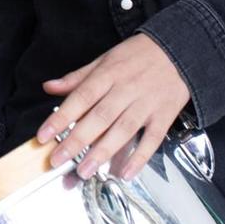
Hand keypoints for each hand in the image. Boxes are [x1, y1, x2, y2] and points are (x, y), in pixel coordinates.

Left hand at [39, 32, 190, 180]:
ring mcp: (146, 104)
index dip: (61, 117)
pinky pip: (152, 139)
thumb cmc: (140, 55)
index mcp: (108, 74)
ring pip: (122, 130)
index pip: (80, 97)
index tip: (44, 135)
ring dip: (102, 153)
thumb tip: (49, 87)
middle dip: (76, 141)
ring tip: (84, 171)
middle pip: (99, 118)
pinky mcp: (164, 116)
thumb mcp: (106, 58)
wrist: (180, 50)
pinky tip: (125, 173)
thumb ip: (78, 77)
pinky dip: (139, 158)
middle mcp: (126, 90)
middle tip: (58, 160)